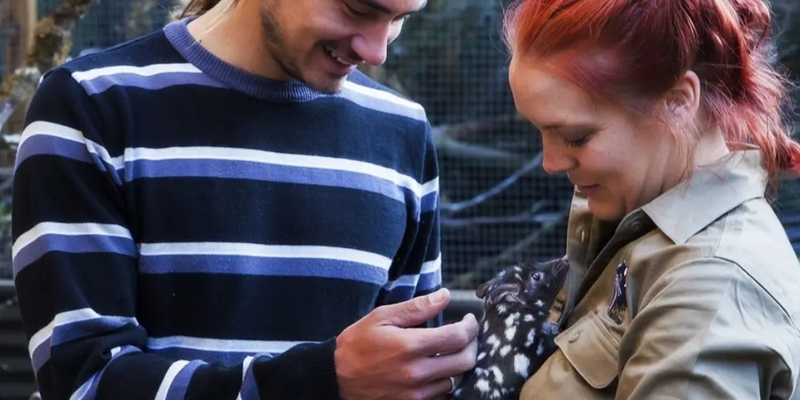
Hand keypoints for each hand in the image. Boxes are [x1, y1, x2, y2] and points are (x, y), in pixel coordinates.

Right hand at [334, 288, 478, 399]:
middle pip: (465, 361)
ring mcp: (415, 394)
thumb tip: (445, 295)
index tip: (469, 320)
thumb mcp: (382, 317)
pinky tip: (435, 369)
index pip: (458, 337)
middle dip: (472, 345)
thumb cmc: (357, 343)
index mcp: (410, 346)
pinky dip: (444, 381)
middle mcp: (416, 373)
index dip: (471, 326)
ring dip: (457, 364)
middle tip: (465, 335)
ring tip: (447, 352)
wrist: (335, 378)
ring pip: (455, 380)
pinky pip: (441, 396)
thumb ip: (416, 308)